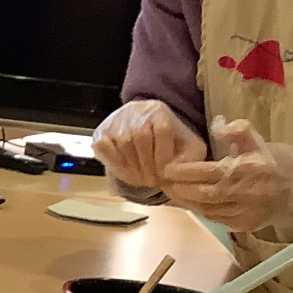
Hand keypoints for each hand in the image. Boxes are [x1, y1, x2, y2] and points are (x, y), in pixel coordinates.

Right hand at [91, 100, 205, 189]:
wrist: (145, 130)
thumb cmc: (170, 142)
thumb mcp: (188, 148)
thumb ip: (189, 159)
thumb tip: (173, 171)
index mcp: (160, 111)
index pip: (162, 130)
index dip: (163, 156)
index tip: (165, 174)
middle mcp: (136, 111)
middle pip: (140, 138)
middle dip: (147, 165)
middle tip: (152, 182)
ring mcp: (117, 120)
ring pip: (123, 144)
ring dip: (133, 167)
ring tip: (141, 180)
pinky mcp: (102, 131)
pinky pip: (104, 148)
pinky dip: (115, 163)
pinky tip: (126, 171)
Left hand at [159, 118, 292, 233]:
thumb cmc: (277, 161)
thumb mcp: (260, 140)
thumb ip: (237, 131)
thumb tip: (217, 123)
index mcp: (246, 170)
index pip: (206, 173)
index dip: (183, 172)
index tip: (166, 167)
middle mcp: (245, 194)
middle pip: (201, 195)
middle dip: (178, 189)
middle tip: (162, 181)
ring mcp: (245, 213)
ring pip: (206, 209)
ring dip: (186, 201)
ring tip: (171, 190)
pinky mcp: (245, 225)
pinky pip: (216, 218)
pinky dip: (200, 210)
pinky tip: (190, 201)